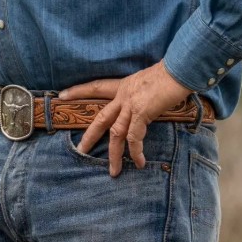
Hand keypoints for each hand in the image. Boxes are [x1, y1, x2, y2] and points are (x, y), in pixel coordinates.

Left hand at [62, 61, 193, 176]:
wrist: (179, 70)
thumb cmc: (170, 74)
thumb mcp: (149, 81)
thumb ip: (142, 93)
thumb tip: (145, 101)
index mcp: (123, 86)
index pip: (95, 87)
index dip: (78, 91)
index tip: (62, 95)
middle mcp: (123, 96)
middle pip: (100, 117)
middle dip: (90, 135)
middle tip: (80, 150)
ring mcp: (131, 105)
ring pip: (115, 133)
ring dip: (114, 154)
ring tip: (113, 171)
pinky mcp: (142, 113)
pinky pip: (134, 137)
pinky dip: (136, 151)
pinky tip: (139, 162)